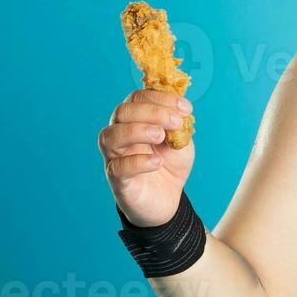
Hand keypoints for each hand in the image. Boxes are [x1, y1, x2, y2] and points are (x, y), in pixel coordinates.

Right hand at [98, 89, 195, 225]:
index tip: (185, 107)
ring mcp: (115, 157)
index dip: (161, 98)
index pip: (138, 98)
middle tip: (176, 122)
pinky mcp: (117, 180)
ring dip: (137, 131)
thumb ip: (179, 126)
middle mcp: (120, 134)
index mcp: (135, 120)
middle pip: (123, 112)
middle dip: (152, 112)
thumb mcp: (181, 141)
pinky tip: (157, 162)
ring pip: (111, 136)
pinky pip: (118, 167)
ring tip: (160, 136)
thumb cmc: (170, 165)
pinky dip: (138, 162)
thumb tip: (180, 110)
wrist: (168, 199)